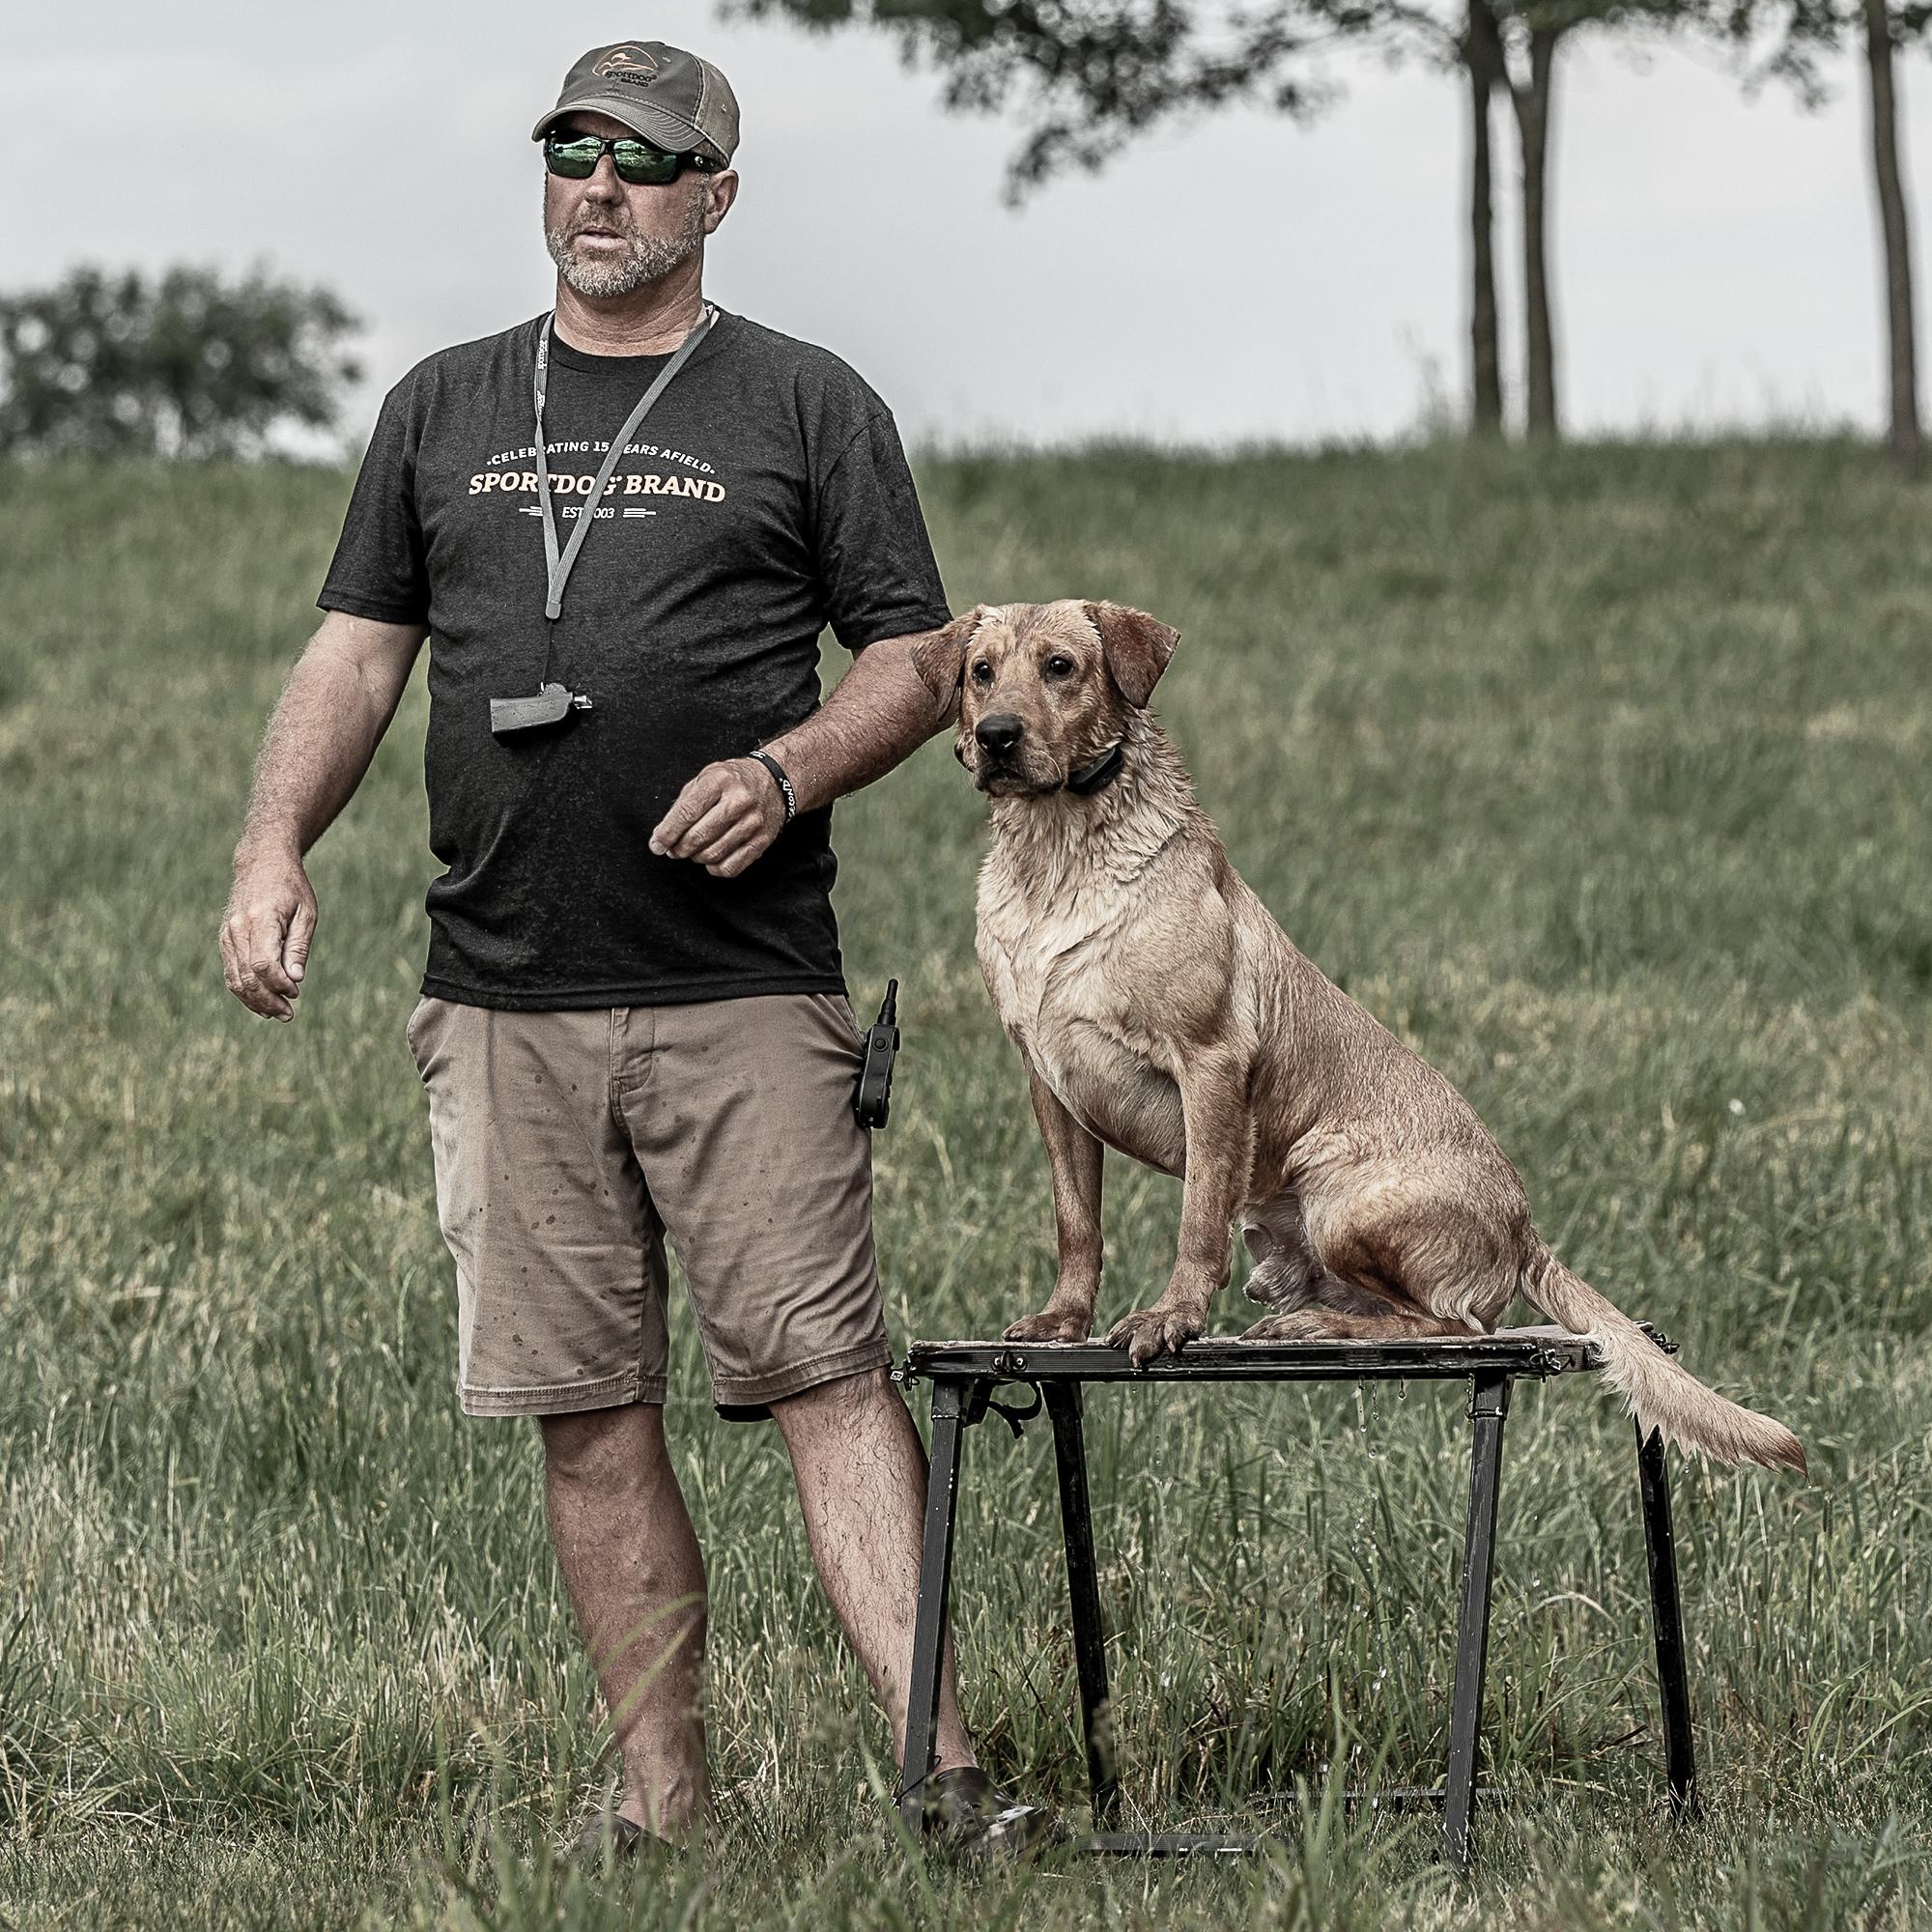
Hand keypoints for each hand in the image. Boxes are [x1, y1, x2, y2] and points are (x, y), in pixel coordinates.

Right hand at [220, 848, 316, 1020]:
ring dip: (255, 1001)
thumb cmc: (291, 888)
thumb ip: (299, 946)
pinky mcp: (225, 939)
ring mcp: (227, 935)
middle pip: (246, 976)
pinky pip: (230, 971)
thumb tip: (296, 979)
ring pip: (234, 978)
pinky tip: (261, 1003)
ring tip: (278, 1013)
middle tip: (288, 1014)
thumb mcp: (306, 913)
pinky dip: (244, 990)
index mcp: (260, 920)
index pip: (263, 964)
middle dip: (267, 1000)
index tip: (295, 992)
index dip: (278, 984)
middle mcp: (237, 929)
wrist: (261, 863)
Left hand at [649, 757, 784, 877]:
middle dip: (679, 848)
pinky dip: (714, 868)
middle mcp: (739, 800)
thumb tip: (660, 837)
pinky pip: (731, 867)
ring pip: (713, 854)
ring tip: (693, 851)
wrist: (775, 781)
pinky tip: (711, 859)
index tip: (656, 846)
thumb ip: (682, 805)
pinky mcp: (762, 841)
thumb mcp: (705, 779)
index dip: (667, 833)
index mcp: (720, 780)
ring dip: (696, 857)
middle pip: (699, 836)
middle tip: (674, 849)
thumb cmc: (732, 781)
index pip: (687, 812)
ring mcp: (753, 822)